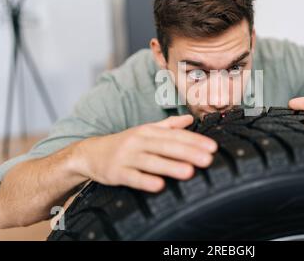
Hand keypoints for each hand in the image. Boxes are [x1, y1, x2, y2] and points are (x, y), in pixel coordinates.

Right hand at [72, 115, 216, 192]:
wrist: (91, 153)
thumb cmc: (125, 143)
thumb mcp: (145, 131)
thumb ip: (168, 126)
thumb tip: (190, 119)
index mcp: (148, 131)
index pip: (175, 135)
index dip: (195, 140)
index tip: (212, 147)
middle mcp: (138, 141)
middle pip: (166, 146)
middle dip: (188, 152)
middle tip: (207, 159)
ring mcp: (127, 157)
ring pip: (151, 161)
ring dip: (170, 166)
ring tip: (189, 172)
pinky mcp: (116, 173)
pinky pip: (132, 177)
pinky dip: (145, 181)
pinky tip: (159, 185)